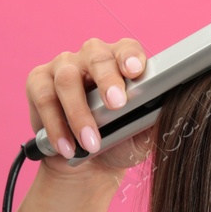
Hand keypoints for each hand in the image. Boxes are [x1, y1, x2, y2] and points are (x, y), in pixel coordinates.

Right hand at [26, 38, 155, 178]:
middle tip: (117, 105)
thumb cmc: (121, 140)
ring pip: (67, 80)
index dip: (130, 57)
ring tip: (91, 143)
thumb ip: (153, 122)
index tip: (135, 71)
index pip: (128, 48)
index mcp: (122, 60)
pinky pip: (44, 98)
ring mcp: (63, 66)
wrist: (90, 162)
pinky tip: (68, 146)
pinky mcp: (38, 82)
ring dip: (79, 113)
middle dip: (107, 80)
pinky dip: (56, 125)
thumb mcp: (142, 135)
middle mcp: (92, 56)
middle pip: (97, 57)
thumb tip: (172, 114)